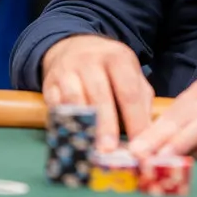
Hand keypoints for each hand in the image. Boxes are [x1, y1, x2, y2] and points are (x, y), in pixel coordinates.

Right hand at [42, 35, 153, 150]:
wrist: (74, 46)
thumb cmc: (110, 68)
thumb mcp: (131, 73)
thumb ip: (141, 99)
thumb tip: (148, 133)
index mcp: (117, 58)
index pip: (129, 91)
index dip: (135, 119)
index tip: (139, 145)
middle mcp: (91, 61)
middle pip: (100, 95)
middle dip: (106, 125)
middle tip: (110, 150)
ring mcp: (67, 71)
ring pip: (74, 100)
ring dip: (82, 126)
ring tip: (91, 148)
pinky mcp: (49, 84)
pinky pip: (55, 106)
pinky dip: (63, 124)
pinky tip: (72, 139)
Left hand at [128, 61, 196, 158]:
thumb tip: (180, 125)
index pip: (175, 109)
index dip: (153, 128)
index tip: (134, 144)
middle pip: (179, 120)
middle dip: (154, 140)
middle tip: (134, 156)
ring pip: (195, 131)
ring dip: (173, 149)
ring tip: (154, 162)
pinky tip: (192, 162)